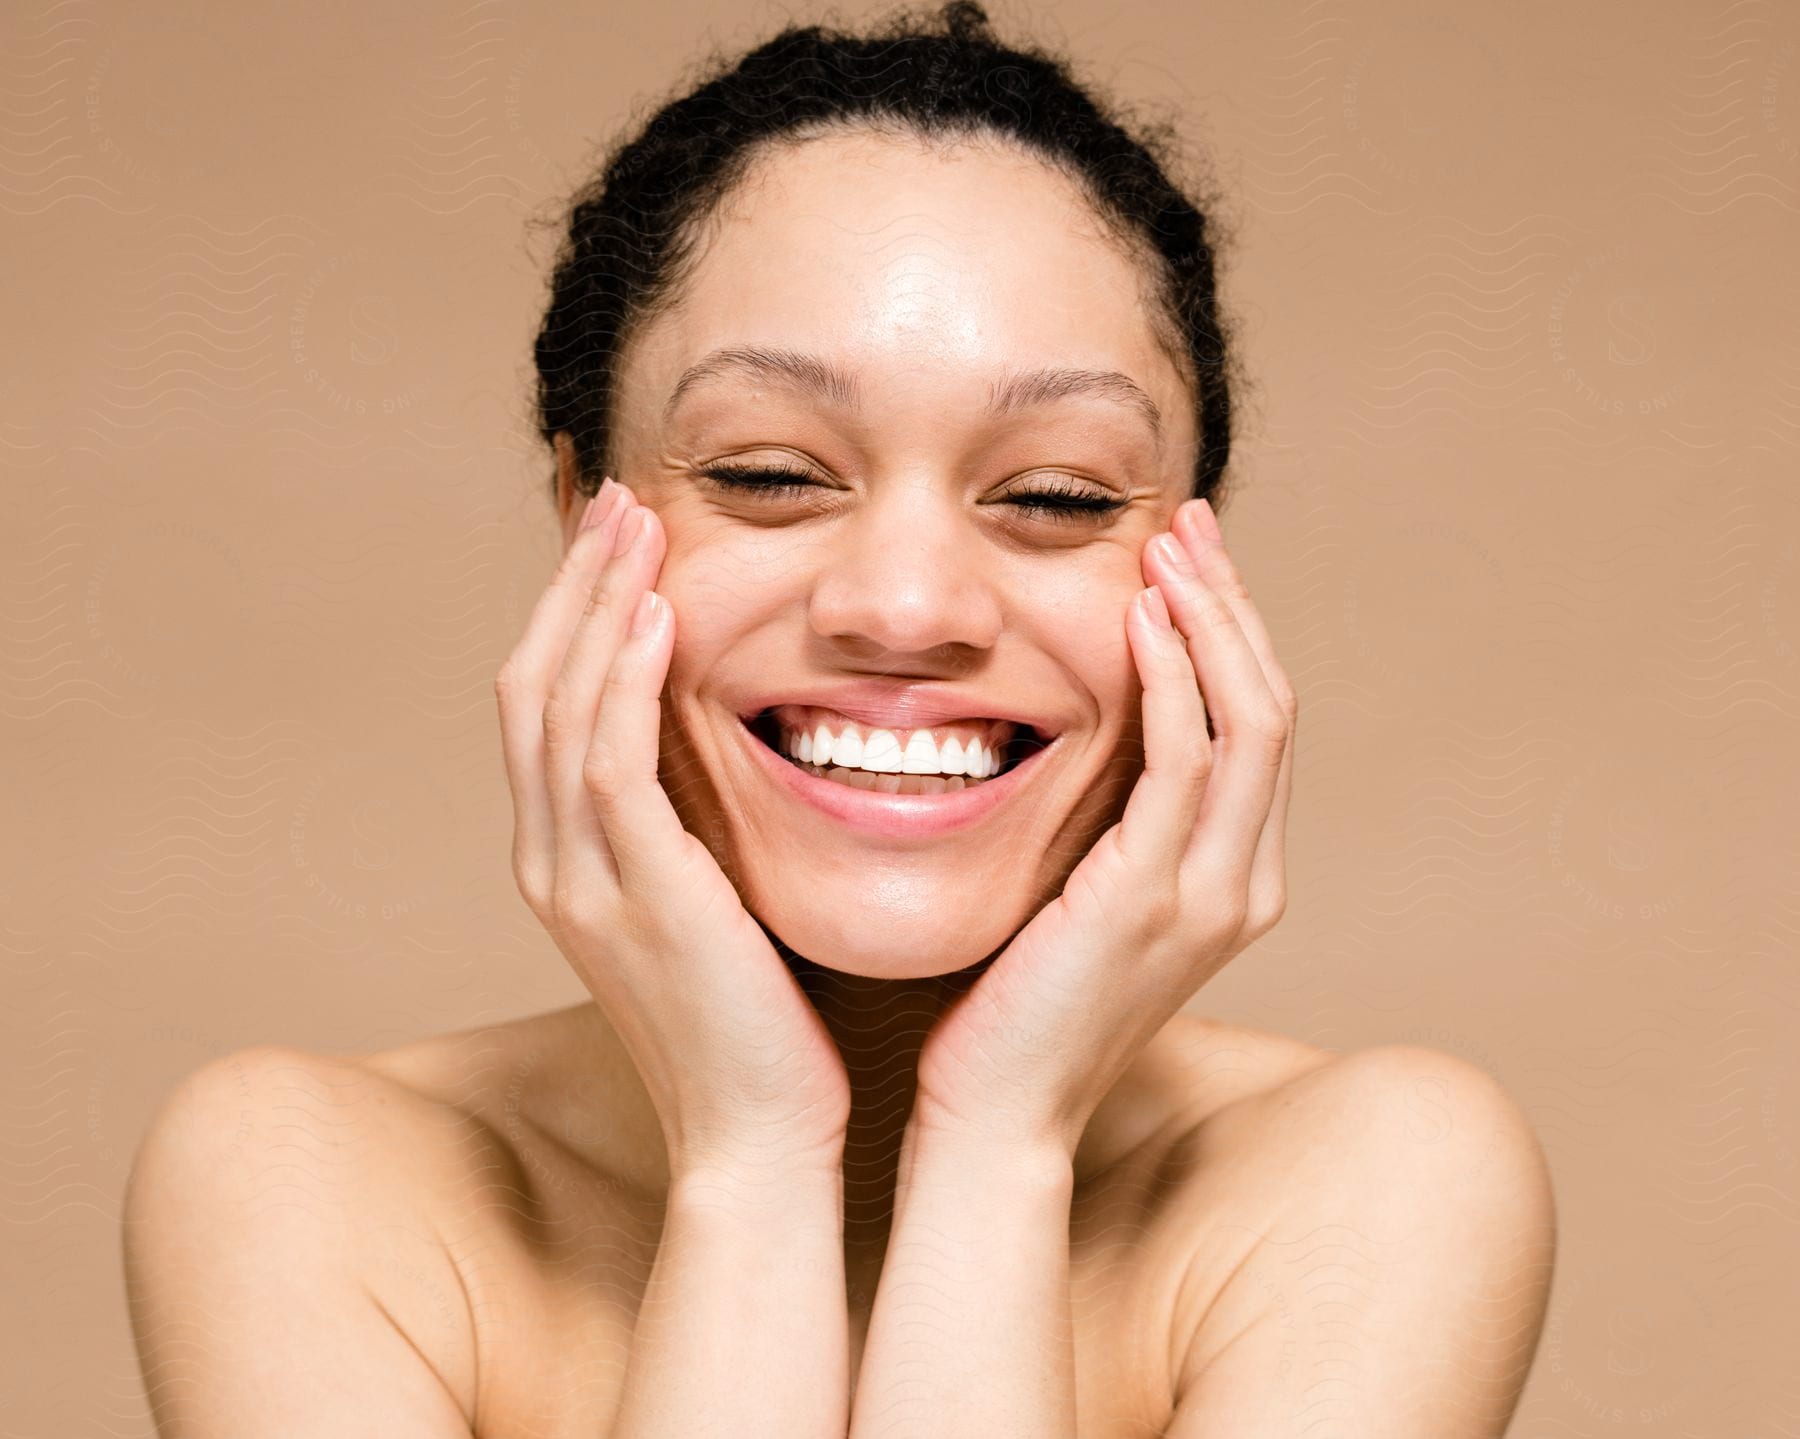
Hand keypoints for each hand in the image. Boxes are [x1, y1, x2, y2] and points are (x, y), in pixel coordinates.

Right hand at [495, 480, 850, 1175]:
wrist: (756, 1138)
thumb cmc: (755, 1023)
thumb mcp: (711, 903)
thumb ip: (694, 824)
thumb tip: (729, 741)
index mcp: (568, 859)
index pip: (547, 705)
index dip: (572, 614)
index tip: (620, 538)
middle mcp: (553, 861)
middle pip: (532, 686)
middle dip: (572, 585)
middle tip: (616, 498)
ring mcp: (582, 881)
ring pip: (558, 708)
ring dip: (593, 605)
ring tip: (635, 521)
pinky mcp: (637, 897)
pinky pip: (609, 766)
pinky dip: (622, 681)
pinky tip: (655, 614)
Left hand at [912, 497, 1297, 1155]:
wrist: (998, 1114)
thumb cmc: (1017, 1007)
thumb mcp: (1080, 898)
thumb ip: (1109, 824)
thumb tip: (1081, 731)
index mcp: (1232, 881)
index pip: (1257, 729)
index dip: (1231, 635)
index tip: (1188, 561)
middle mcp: (1242, 885)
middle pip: (1270, 708)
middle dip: (1234, 605)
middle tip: (1190, 522)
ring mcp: (1208, 895)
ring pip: (1248, 721)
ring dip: (1210, 620)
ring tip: (1170, 544)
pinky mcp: (1150, 898)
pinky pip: (1183, 761)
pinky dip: (1169, 679)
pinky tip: (1137, 619)